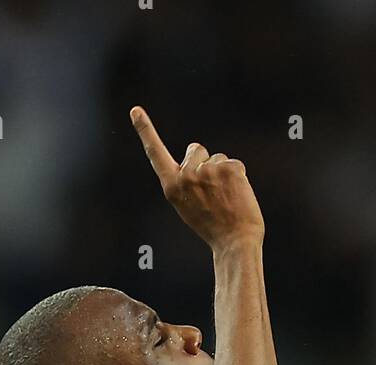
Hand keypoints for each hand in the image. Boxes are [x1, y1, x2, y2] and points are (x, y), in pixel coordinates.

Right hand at [130, 106, 263, 251]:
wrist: (234, 243)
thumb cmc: (212, 227)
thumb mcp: (188, 206)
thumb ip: (185, 182)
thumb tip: (196, 156)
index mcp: (171, 187)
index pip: (156, 153)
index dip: (145, 130)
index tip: (136, 110)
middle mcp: (186, 176)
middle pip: (195, 149)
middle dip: (204, 162)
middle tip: (212, 192)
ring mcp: (207, 171)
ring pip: (217, 158)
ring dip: (223, 173)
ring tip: (226, 198)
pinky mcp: (228, 168)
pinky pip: (234, 164)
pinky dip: (239, 178)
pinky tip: (237, 196)